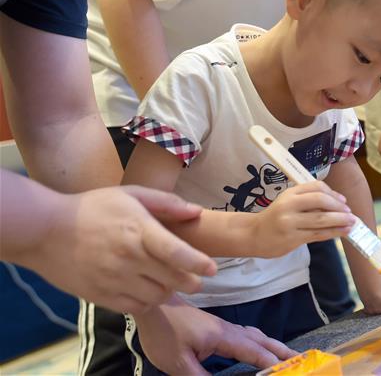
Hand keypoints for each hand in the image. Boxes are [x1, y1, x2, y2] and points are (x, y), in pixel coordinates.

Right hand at [20, 185, 215, 313]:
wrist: (45, 230)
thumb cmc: (92, 208)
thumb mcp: (131, 194)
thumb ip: (166, 203)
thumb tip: (196, 212)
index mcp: (138, 230)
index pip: (177, 252)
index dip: (199, 263)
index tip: (213, 268)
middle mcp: (129, 258)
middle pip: (173, 279)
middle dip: (192, 280)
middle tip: (197, 277)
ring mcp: (114, 279)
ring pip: (157, 296)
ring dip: (169, 291)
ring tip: (169, 281)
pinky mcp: (101, 295)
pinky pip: (136, 307)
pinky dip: (148, 302)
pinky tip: (148, 290)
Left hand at [134, 296, 295, 374]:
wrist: (153, 306)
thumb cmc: (164, 331)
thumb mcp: (178, 362)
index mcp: (222, 336)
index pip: (253, 351)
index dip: (270, 363)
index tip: (287, 370)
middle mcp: (228, 330)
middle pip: (261, 340)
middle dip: (281, 351)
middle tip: (300, 360)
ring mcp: (223, 327)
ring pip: (255, 335)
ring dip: (272, 345)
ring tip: (285, 355)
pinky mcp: (216, 327)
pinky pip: (246, 334)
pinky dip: (259, 341)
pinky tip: (258, 347)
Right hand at [252, 182, 355, 257]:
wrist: (253, 234)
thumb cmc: (275, 217)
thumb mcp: (288, 201)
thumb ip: (308, 200)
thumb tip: (337, 203)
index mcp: (290, 193)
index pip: (316, 187)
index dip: (333, 193)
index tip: (343, 201)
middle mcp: (289, 205)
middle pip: (320, 201)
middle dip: (339, 207)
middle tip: (350, 213)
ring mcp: (290, 222)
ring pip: (321, 219)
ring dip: (340, 221)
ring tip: (352, 223)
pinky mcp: (292, 239)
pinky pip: (317, 234)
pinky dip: (333, 232)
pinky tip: (343, 232)